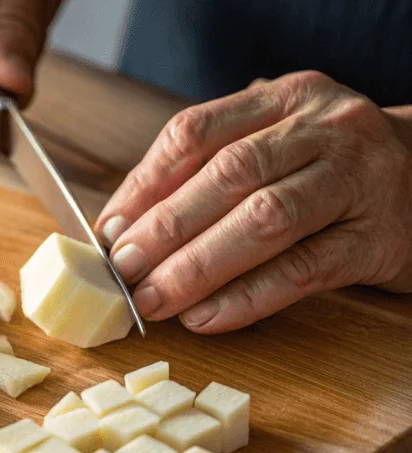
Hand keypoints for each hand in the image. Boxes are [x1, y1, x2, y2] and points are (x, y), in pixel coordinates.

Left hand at [95, 71, 411, 332]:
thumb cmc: (331, 170)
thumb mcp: (277, 146)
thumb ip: (212, 171)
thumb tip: (126, 226)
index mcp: (285, 100)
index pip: (196, 133)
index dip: (143, 183)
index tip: (108, 229)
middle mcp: (324, 129)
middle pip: (229, 175)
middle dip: (165, 227)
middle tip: (123, 270)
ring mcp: (358, 181)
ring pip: (265, 221)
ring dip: (197, 266)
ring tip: (152, 300)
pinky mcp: (379, 239)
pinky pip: (303, 271)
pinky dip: (247, 298)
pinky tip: (204, 318)